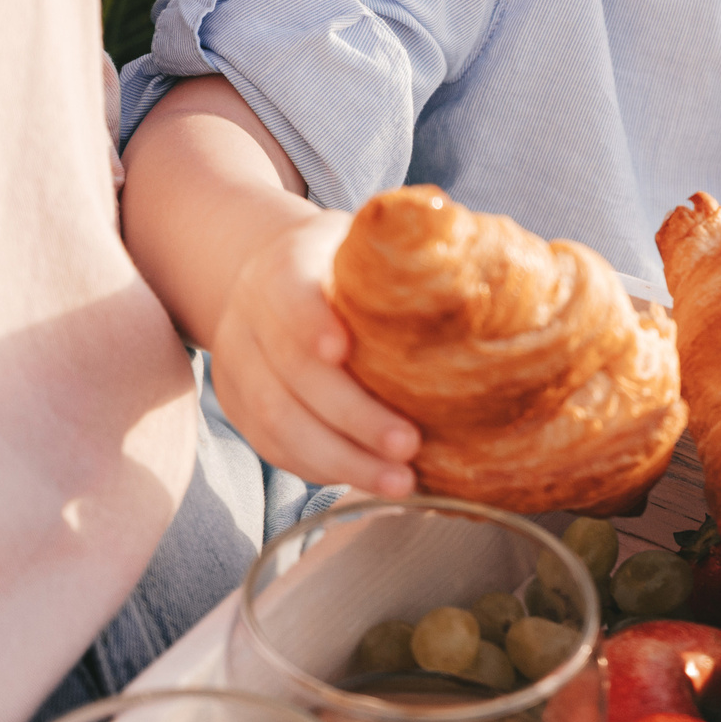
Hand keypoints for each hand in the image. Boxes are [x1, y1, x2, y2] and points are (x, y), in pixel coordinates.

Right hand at [208, 208, 422, 493]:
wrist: (261, 273)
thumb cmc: (336, 262)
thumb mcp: (360, 240)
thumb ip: (402, 253)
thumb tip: (482, 261)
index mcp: (284, 267)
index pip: (289, 296)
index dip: (310, 324)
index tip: (343, 349)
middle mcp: (250, 319)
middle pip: (292, 376)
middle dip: (352, 417)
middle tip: (408, 444)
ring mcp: (238, 368)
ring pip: (278, 424)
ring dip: (342, 459)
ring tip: (398, 481)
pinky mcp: (239, 409)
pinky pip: (275, 448)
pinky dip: (322, 470)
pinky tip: (369, 481)